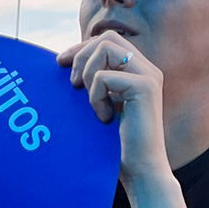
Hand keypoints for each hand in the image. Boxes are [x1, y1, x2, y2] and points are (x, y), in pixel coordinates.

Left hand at [57, 33, 166, 182]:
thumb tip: (63, 60)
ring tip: (92, 102)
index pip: (107, 40)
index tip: (60, 63)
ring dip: (88, 74)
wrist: (140, 168)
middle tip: (74, 86)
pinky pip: (103, 76)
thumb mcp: (100, 104)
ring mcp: (148, 76)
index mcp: (138, 70)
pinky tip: (105, 117)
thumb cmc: (115, 142)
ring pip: (106, 48)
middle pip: (106, 38)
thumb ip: (92, 82)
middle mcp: (147, 69)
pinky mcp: (144, 87)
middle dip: (81, 56)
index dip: (80, 48)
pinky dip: (95, 96)